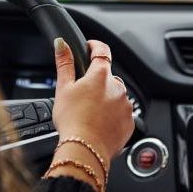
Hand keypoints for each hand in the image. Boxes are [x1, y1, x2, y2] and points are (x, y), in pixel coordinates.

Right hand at [52, 39, 134, 159]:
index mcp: (100, 75)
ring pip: (116, 95)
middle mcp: (117, 87)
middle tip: (83, 94)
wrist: (86, 149)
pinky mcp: (130, 122)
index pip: (102, 51)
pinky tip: (100, 123)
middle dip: (98, 81)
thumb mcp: (63, 88)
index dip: (95, 46)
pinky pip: (122, 113)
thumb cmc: (72, 120)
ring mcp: (126, 105)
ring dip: (107, 99)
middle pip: (108, 77)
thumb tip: (61, 43)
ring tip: (90, 113)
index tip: (91, 46)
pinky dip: (113, 115)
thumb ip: (64, 63)